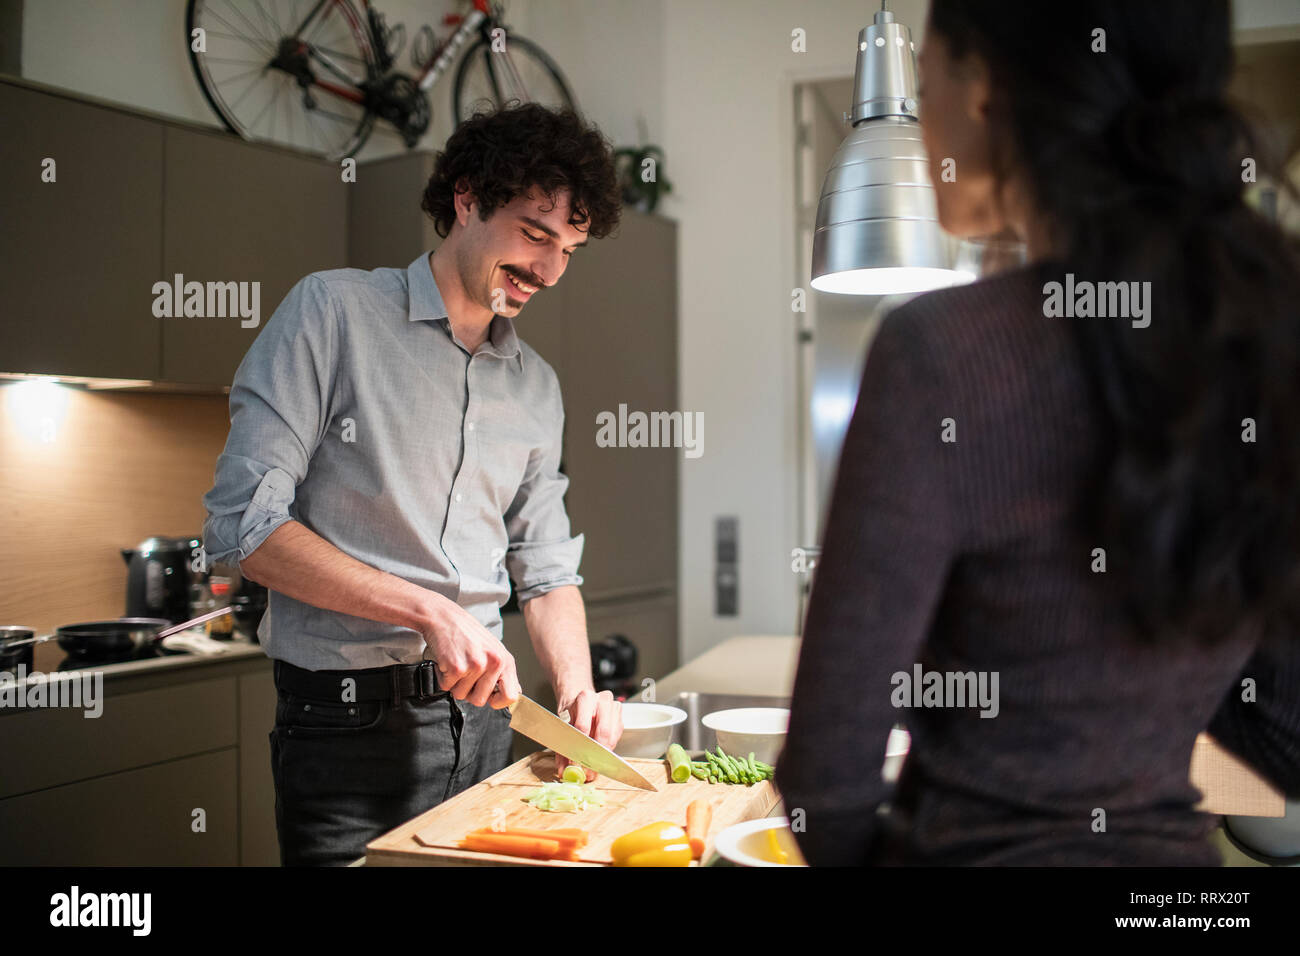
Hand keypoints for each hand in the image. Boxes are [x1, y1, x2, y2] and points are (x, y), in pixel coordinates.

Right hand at [421, 594, 519, 708]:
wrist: (443, 617)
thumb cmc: (466, 633)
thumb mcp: (493, 649)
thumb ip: (503, 672)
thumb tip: (514, 693)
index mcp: (505, 660)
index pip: (511, 697)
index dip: (497, 702)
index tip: (488, 696)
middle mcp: (494, 662)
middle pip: (480, 700)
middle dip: (468, 691)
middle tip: (465, 671)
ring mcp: (476, 665)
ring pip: (461, 695)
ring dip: (454, 683)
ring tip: (456, 662)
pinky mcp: (457, 667)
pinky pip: (446, 687)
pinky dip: (442, 677)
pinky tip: (447, 661)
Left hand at [555, 687, 623, 782]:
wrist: (581, 701)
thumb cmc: (572, 713)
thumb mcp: (562, 726)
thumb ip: (563, 748)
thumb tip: (564, 770)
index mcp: (585, 698)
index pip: (583, 726)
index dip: (579, 748)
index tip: (575, 764)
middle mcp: (602, 701)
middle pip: (603, 732)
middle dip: (596, 754)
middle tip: (589, 770)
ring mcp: (614, 708)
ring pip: (612, 737)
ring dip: (603, 755)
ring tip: (592, 767)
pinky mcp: (620, 718)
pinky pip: (616, 738)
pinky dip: (607, 750)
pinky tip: (599, 755)